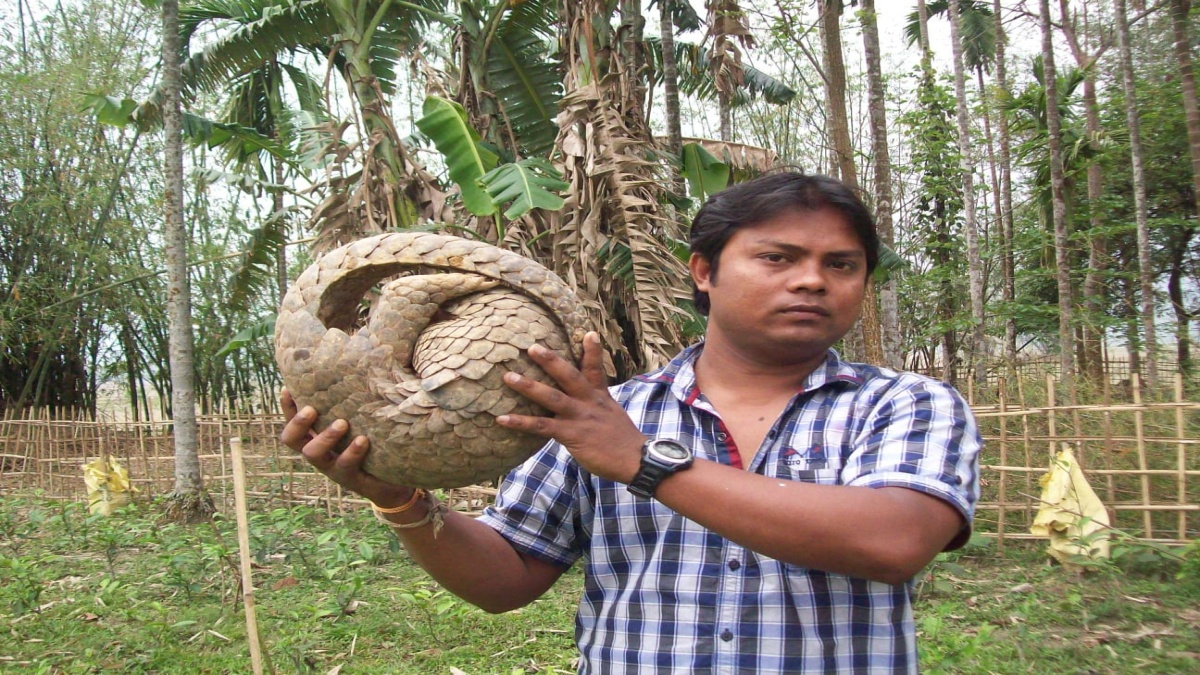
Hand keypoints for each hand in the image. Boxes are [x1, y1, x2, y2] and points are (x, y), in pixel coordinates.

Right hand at [279, 388, 416, 507]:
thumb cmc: (376, 445)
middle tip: (311, 408)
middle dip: (297, 422)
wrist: (393, 483)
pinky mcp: (349, 479)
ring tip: (342, 423)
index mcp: (317, 436)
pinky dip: (352, 452)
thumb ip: (357, 403)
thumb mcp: (362, 423)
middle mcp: (319, 452)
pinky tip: (363, 440)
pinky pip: (345, 466)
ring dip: (325, 437)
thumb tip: (368, 366)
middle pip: (291, 439)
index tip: (288, 387)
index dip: (287, 406)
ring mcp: (331, 468)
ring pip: (313, 454)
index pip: (293, 420)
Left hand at [496, 332, 645, 482]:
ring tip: (509, 377)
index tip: (588, 333)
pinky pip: (541, 426)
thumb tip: (586, 399)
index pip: (595, 369)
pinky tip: (502, 419)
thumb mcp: (613, 414)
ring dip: (529, 386)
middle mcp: (589, 402)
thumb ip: (598, 403)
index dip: (593, 350)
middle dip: (551, 360)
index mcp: (600, 396)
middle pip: (569, 376)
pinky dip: (521, 422)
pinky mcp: (571, 434)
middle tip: (532, 347)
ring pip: (552, 397)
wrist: (635, 461)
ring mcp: (579, 417)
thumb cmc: (622, 441)